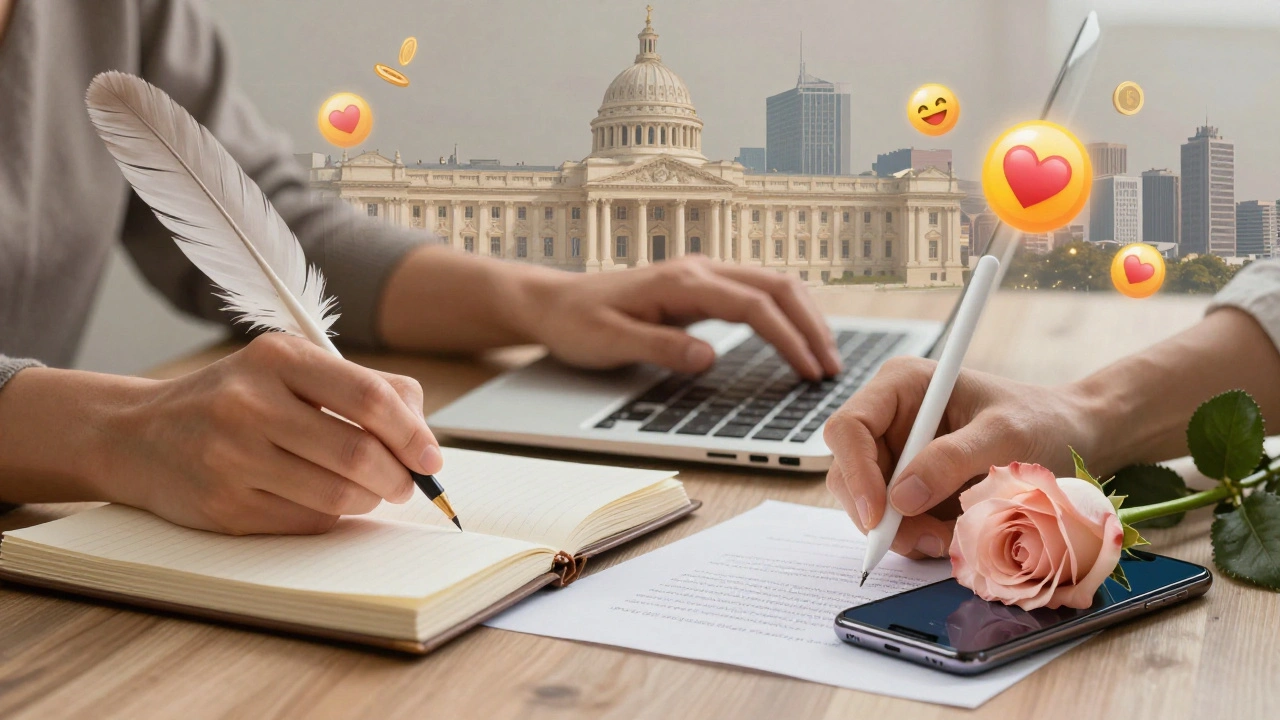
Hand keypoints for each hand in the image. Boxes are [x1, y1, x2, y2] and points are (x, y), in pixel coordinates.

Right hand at [100, 334, 441, 533]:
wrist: (139, 434)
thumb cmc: (236, 399)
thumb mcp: (290, 368)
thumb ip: (361, 387)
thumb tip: (424, 436)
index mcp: (278, 358)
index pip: (369, 397)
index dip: (413, 434)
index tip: (431, 458)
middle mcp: (251, 403)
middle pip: (358, 453)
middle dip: (398, 477)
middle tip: (407, 483)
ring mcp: (232, 458)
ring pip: (337, 495)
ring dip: (369, 500)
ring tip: (370, 491)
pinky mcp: (224, 506)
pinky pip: (306, 522)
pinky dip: (332, 517)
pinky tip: (324, 501)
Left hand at [527, 256, 840, 379]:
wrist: (552, 302)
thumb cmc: (577, 322)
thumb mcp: (610, 342)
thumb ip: (660, 348)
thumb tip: (709, 357)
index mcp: (682, 282)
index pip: (754, 306)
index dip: (789, 339)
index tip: (810, 371)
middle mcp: (699, 270)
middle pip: (778, 286)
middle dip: (811, 326)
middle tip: (832, 368)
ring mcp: (702, 275)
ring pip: (773, 285)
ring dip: (804, 317)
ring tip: (823, 357)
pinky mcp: (700, 287)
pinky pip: (757, 293)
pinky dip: (786, 314)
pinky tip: (795, 338)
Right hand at [822, 357, 1097, 558]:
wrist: (1069, 438)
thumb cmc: (1040, 421)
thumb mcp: (1004, 435)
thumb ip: (952, 460)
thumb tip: (901, 498)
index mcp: (900, 387)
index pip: (848, 428)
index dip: (855, 473)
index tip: (880, 516)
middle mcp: (888, 419)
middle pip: (847, 471)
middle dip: (879, 514)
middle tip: (925, 539)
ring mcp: (896, 455)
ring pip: (866, 504)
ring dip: (901, 531)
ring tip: (950, 538)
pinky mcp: (909, 487)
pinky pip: (893, 521)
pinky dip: (916, 537)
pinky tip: (951, 535)